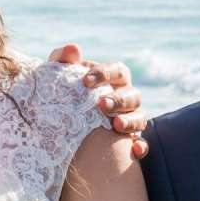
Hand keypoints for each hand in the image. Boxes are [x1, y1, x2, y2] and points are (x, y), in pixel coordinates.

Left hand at [51, 43, 147, 157]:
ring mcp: (130, 119)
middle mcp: (126, 98)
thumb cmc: (64, 94)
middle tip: (101, 104)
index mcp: (113, 80)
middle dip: (119, 99)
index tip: (86, 81)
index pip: (118, 70)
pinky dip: (141, 146)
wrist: (62, 126)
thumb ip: (62, 60)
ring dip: (130, 120)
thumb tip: (74, 49)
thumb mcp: (58, 77)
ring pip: (140, 117)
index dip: (105, 73)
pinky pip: (141, 144)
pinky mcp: (129, 141)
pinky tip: (134, 151)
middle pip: (133, 95)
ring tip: (116, 125)